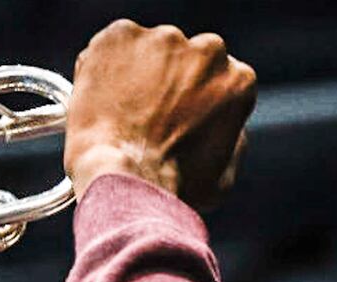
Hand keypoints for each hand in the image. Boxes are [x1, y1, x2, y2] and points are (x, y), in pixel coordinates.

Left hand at [66, 21, 254, 209]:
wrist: (122, 181)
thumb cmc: (172, 189)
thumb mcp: (222, 176)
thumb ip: (229, 139)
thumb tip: (225, 127)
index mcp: (237, 80)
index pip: (216, 79)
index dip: (191, 100)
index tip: (172, 116)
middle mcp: (207, 50)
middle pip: (184, 59)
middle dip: (167, 81)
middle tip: (143, 116)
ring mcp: (162, 40)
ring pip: (146, 51)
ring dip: (134, 73)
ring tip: (118, 113)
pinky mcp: (120, 37)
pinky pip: (109, 47)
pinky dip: (101, 67)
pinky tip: (99, 101)